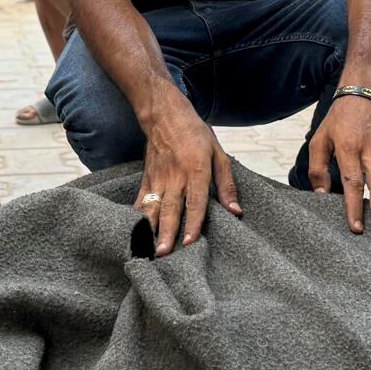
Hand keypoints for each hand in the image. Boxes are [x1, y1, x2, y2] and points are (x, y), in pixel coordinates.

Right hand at [135, 93, 241, 255]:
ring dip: (150, 229)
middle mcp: (175, 177)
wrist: (165, 115)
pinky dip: (138, 217)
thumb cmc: (196, 134)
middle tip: (163, 254)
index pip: (195, 202)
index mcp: (196, 171)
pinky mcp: (147, 178)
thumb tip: (236, 211)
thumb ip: (227, 184)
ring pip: (153, 208)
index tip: (190, 242)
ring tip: (147, 248)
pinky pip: (141, 200)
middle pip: (171, 209)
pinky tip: (134, 232)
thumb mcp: (219, 154)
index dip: (193, 223)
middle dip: (166, 233)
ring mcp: (158, 179)